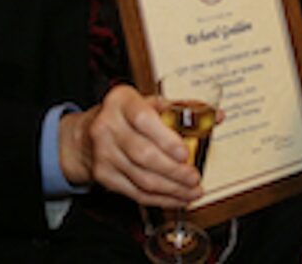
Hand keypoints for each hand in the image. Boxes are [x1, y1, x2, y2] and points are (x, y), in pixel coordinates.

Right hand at [57, 84, 201, 207]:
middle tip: (195, 177)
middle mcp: (107, 126)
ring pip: (142, 178)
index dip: (166, 139)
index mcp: (121, 102)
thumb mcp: (148, 102)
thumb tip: (216, 115)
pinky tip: (177, 198)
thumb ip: (181, 108)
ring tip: (193, 191)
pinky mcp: (104, 176)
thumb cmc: (124, 115)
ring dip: (171, 189)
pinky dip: (160, 198)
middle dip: (174, 171)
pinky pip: (136, 192)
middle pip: (144, 155)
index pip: (143, 120)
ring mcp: (103, 154)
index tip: (185, 153)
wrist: (85, 136)